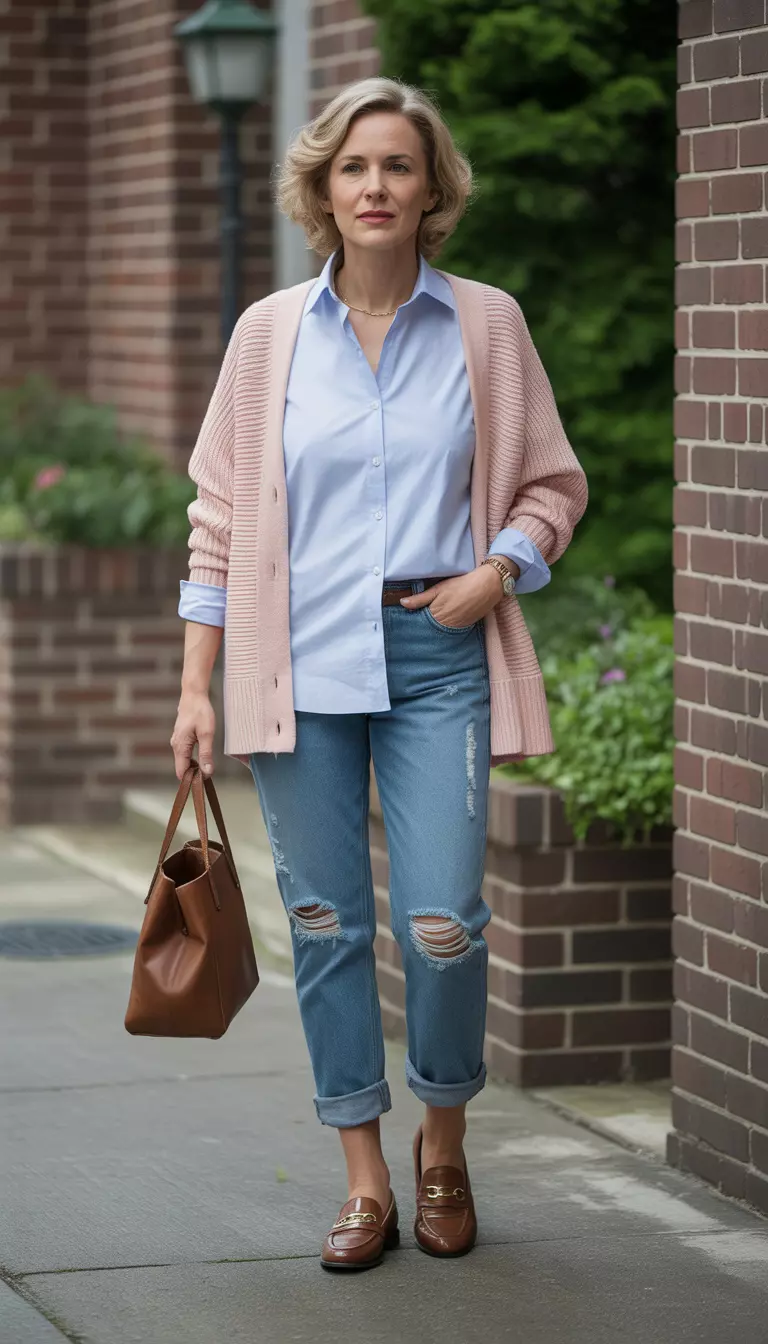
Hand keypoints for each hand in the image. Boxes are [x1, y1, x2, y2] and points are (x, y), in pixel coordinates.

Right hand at [170, 691, 215, 779]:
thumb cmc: (200, 712)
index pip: (182, 772)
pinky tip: (203, 757)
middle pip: (182, 768)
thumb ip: (206, 754)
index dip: (192, 779)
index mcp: (180, 747)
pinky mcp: (181, 738)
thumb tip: (207, 772)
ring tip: (208, 766)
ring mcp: (177, 741)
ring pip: (184, 761)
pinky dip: (193, 758)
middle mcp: (175, 746)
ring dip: (194, 766)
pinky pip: (185, 754)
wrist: (194, 695)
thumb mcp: (207, 734)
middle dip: (194, 774)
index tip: (205, 780)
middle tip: (209, 774)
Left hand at [399, 564, 515, 626]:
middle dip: (425, 625)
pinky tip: (446, 619)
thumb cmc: (462, 584)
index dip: (415, 619)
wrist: (487, 586)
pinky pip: (452, 629)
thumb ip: (420, 599)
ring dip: (436, 627)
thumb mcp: (438, 589)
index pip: (420, 622)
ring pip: (441, 630)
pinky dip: (448, 626)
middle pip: (430, 628)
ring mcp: (457, 627)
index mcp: (436, 615)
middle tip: (418, 621)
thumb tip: (402, 603)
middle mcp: (446, 625)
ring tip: (434, 619)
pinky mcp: (466, 626)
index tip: (409, 620)